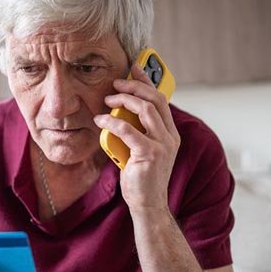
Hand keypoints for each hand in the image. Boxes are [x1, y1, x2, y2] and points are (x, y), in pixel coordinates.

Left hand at [93, 63, 179, 213]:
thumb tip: (120, 111)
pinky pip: (128, 130)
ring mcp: (163, 145)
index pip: (161, 99)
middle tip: (116, 83)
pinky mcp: (150, 154)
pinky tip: (100, 120)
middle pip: (155, 99)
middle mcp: (170, 137)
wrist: (147, 204)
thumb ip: (139, 131)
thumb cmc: (141, 177)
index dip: (147, 81)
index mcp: (170, 133)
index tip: (134, 67)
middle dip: (134, 86)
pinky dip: (112, 122)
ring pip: (145, 110)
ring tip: (107, 100)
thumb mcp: (143, 149)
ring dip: (123, 101)